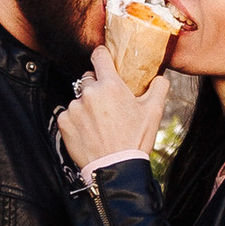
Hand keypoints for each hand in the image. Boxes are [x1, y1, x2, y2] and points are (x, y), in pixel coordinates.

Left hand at [60, 41, 167, 173]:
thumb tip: (160, 76)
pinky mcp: (64, 122)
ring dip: (86, 106)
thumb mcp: (154, 112)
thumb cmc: (135, 140)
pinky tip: (88, 132)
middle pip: (88, 78)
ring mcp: (74, 107)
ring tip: (99, 124)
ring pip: (79, 98)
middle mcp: (90, 93)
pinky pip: (68, 114)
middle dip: (96, 86)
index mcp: (110, 85)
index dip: (102, 56)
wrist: (116, 169)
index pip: (99, 55)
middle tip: (107, 104)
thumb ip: (159, 87)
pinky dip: (76, 120)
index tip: (103, 60)